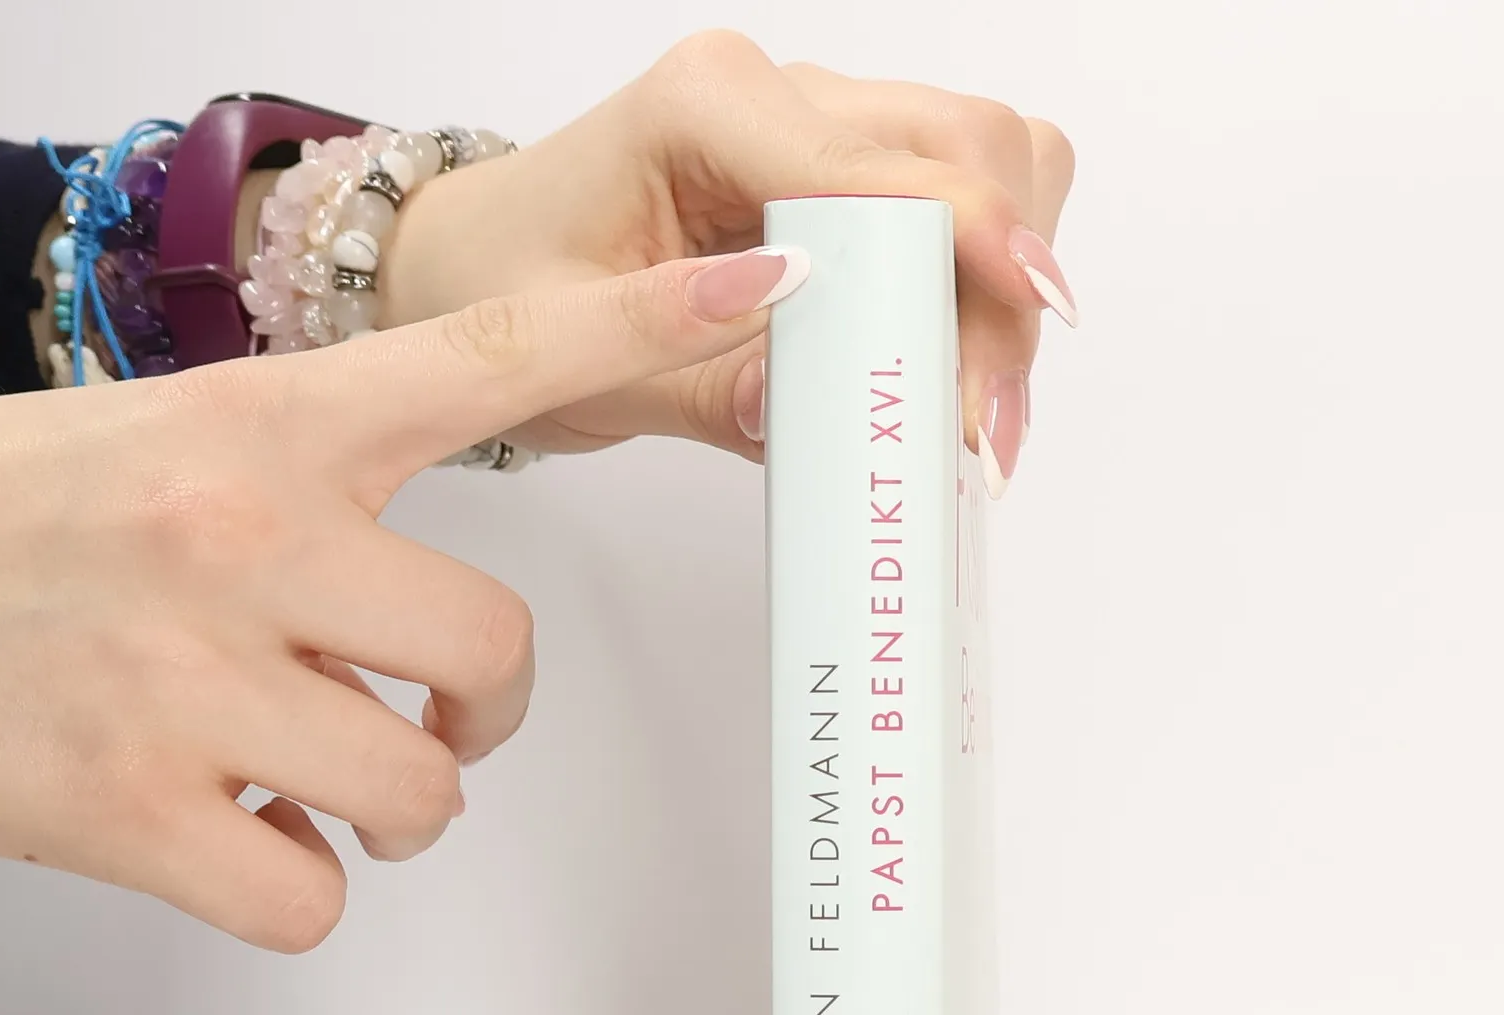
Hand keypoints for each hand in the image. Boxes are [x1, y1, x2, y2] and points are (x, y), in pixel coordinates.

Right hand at [0, 247, 806, 948]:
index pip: (491, 357)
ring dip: (391, 812)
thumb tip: (418, 622)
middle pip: (496, 654)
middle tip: (430, 717)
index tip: (766, 287)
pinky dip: (293, 893)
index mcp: (255, 430)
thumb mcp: (147, 450)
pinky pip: (314, 901)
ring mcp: (189, 687)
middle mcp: (240, 543)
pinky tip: (229, 840)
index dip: (641, 320)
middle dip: (483, 712)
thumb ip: (301, 495)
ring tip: (300, 778)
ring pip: (422, 797)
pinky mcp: (133, 817)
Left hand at [381, 31, 1076, 490]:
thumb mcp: (575, 357)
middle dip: (1000, 290)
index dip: (973, 247)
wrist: (478, 267)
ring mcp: (820, 129)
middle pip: (967, 148)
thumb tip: (808, 404)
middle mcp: (779, 97)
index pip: (880, 167)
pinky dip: (980, 286)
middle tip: (985, 428)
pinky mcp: (842, 176)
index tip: (1025, 334)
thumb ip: (696, 376)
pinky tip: (952, 371)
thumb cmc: (507, 290)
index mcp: (705, 108)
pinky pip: (955, 206)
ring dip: (1004, 287)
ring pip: (986, 162)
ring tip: (973, 411)